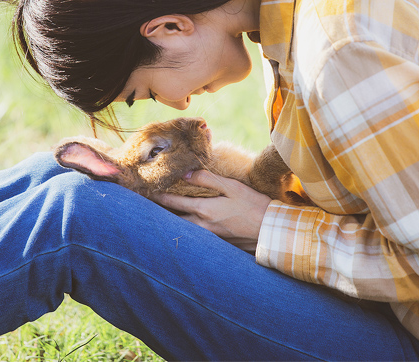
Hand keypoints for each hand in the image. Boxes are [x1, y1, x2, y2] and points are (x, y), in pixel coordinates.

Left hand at [150, 170, 271, 251]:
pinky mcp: (217, 244)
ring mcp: (209, 237)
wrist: (271, 230)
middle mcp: (203, 226)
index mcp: (205, 210)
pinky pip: (195, 237)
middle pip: (174, 219)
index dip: (159, 196)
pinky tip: (183, 227)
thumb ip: (208, 179)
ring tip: (160, 216)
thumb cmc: (254, 205)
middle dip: (161, 213)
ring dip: (171, 222)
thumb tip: (186, 174)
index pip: (174, 201)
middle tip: (147, 206)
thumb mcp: (232, 186)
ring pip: (183, 229)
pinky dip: (186, 230)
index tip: (148, 191)